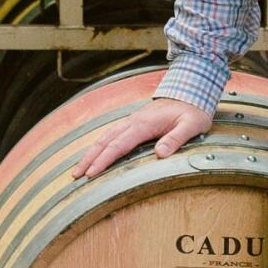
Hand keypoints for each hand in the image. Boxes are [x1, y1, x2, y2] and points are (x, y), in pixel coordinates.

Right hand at [72, 96, 212, 179]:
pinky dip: (98, 146)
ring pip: (104, 137)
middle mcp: (132, 122)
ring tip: (77, 170)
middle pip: (105, 141)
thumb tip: (160, 154)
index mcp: (144, 124)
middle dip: (89, 159)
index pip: (119, 145)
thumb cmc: (192, 111)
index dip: (104, 160)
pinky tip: (93, 155)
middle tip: (75, 176)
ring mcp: (131, 122)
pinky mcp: (132, 123)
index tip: (91, 173)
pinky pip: (110, 135)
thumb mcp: (192, 125)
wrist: (191, 91)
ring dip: (90, 153)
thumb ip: (176, 138)